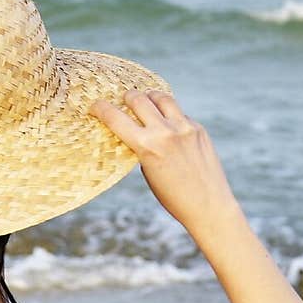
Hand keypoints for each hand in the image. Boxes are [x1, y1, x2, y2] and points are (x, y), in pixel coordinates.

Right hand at [89, 90, 241, 238]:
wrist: (208, 206)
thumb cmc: (174, 197)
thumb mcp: (148, 172)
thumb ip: (142, 146)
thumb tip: (138, 126)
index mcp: (147, 146)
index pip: (116, 118)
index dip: (100, 108)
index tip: (94, 106)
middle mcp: (165, 132)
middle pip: (138, 99)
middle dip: (127, 97)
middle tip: (124, 100)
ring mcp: (185, 128)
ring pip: (161, 97)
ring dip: (149, 97)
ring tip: (146, 100)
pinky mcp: (198, 129)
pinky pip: (179, 113)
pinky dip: (170, 114)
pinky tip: (168, 124)